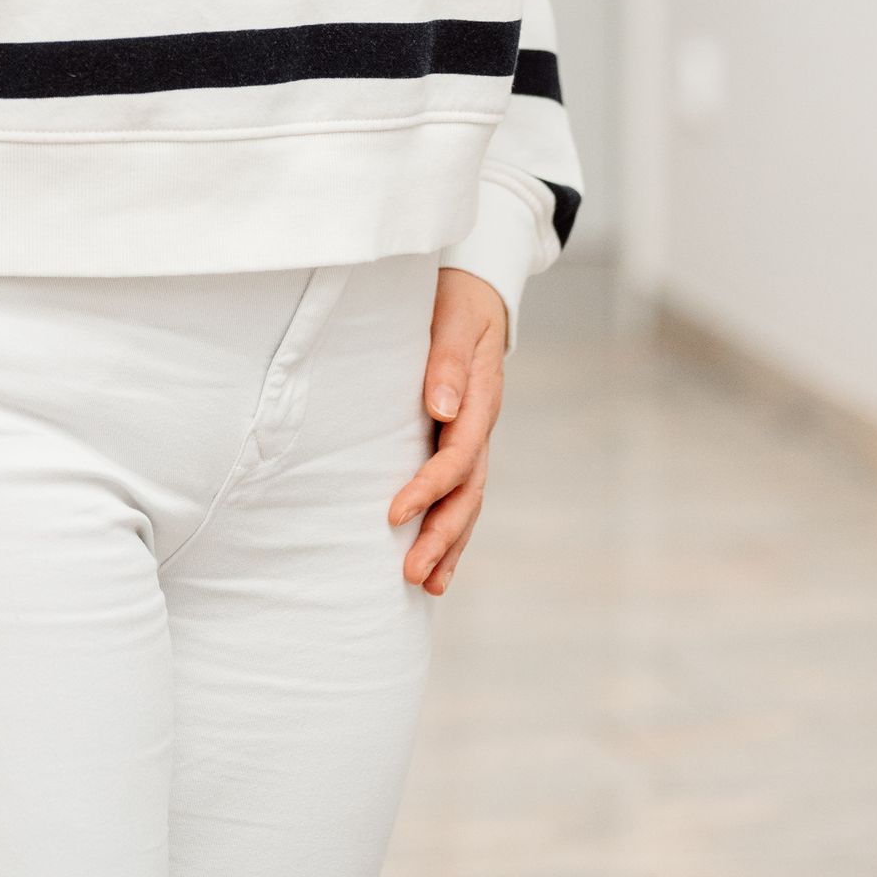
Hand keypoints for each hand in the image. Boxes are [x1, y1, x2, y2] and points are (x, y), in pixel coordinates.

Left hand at [388, 267, 508, 595]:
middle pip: (468, 492)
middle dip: (442, 536)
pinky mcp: (460, 442)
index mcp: (481, 399)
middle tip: (412, 574)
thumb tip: (442, 407)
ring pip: (468, 502)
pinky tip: (436, 564)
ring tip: (427, 586)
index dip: (428, 488)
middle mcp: (481, 426)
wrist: (478, 291)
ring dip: (449, 544)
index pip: (458, 455)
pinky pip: (461, 493)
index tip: (395, 513)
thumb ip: (449, 360)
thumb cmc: (458, 300)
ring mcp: (474, 438)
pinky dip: (452, 530)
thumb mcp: (456, 318)